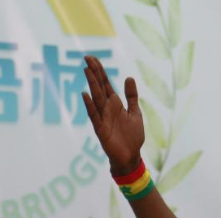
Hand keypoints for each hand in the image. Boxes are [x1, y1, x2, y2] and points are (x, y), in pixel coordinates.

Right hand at [82, 55, 144, 175]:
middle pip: (99, 87)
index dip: (99, 71)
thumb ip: (131, 96)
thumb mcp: (135, 113)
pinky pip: (94, 115)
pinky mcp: (101, 129)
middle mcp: (107, 108)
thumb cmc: (132, 136)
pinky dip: (89, 105)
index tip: (92, 58)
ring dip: (91, 84)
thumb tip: (129, 77)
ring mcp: (102, 118)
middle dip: (94, 73)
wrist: (131, 156)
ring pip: (96, 98)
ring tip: (87, 70)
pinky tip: (85, 95)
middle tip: (86, 58)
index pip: (105, 83)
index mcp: (115, 104)